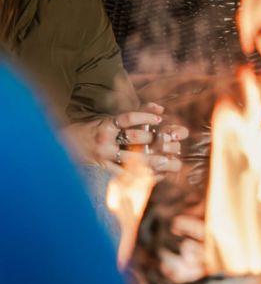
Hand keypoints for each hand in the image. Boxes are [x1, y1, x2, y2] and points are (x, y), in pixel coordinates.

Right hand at [62, 103, 186, 173]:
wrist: (68, 146)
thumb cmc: (96, 129)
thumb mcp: (112, 118)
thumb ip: (138, 111)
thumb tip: (161, 109)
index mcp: (106, 124)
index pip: (127, 118)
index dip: (144, 117)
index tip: (160, 119)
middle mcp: (104, 140)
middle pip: (132, 138)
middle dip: (153, 140)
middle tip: (171, 141)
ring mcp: (104, 157)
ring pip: (131, 159)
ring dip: (151, 159)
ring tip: (167, 160)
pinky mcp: (104, 170)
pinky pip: (125, 175)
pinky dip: (142, 174)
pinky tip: (157, 174)